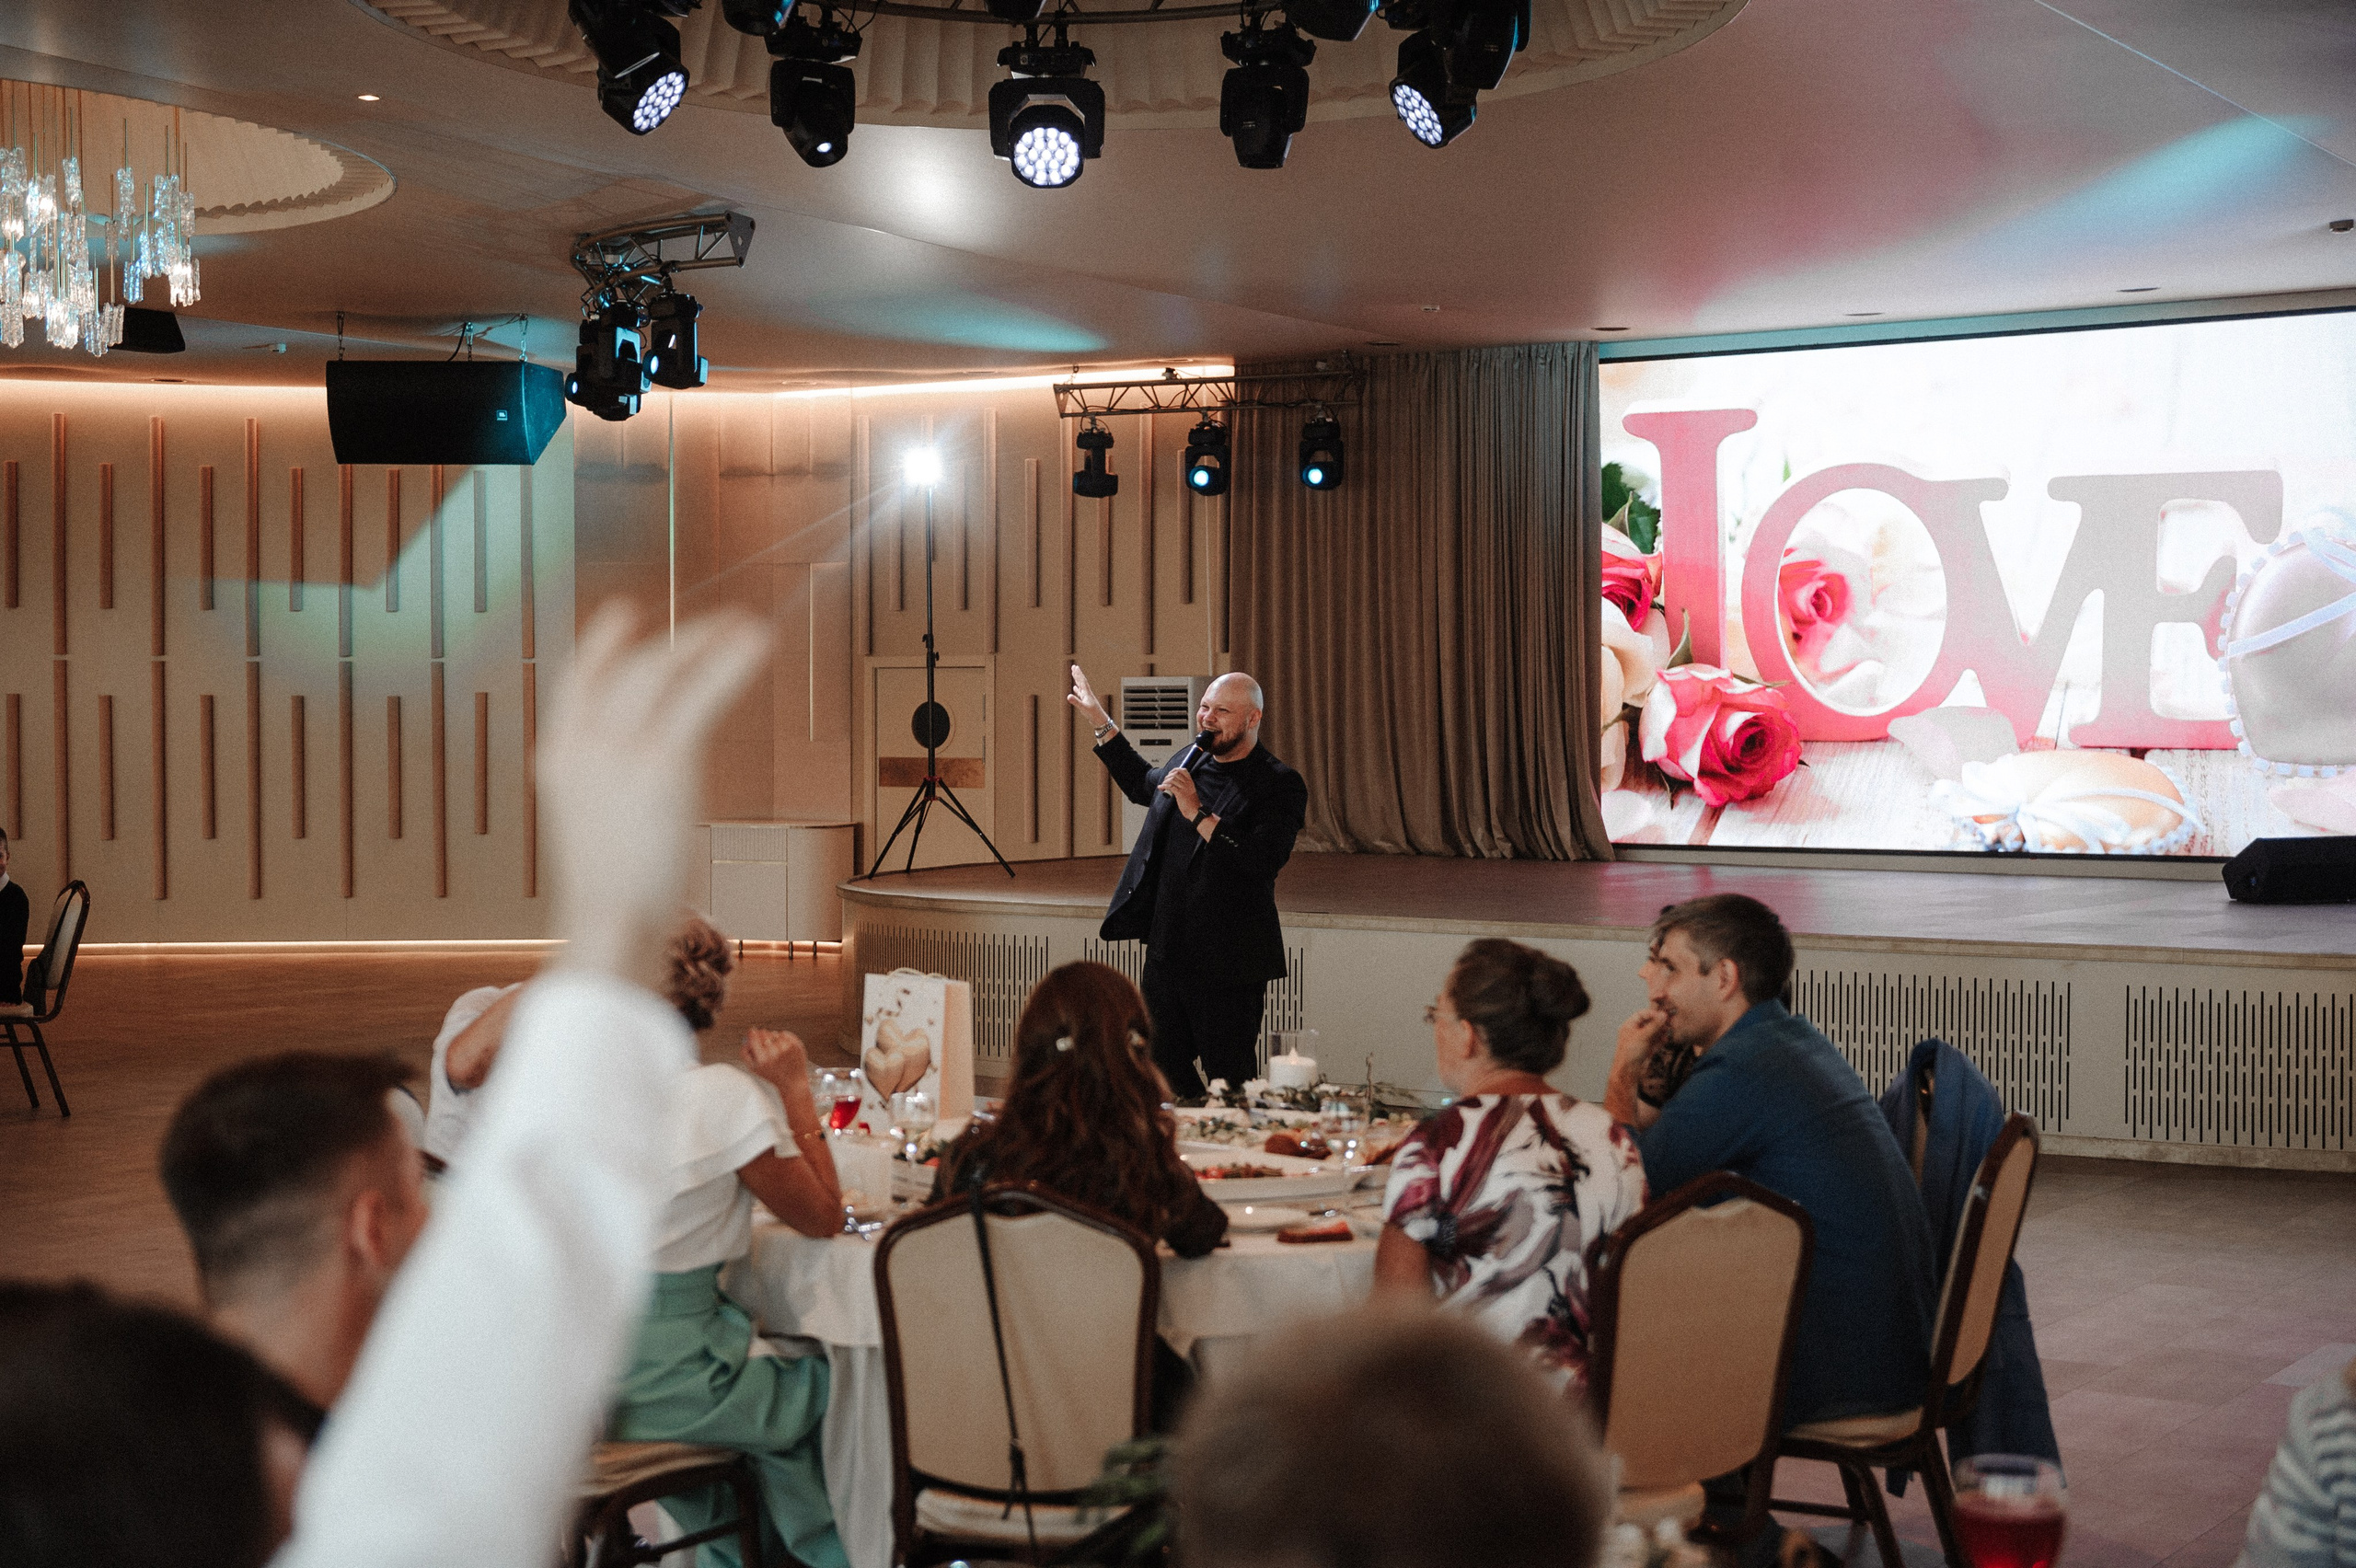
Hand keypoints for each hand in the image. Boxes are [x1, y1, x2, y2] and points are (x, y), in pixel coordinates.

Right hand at [542, 602, 770, 992]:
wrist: (610, 927)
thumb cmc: (614, 895)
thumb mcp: (600, 830)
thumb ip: (616, 790)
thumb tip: (655, 772)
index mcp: (559, 760)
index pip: (575, 682)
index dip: (600, 643)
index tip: (623, 611)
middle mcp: (582, 744)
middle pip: (633, 667)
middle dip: (681, 640)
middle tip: (721, 623)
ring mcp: (618, 748)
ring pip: (668, 670)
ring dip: (710, 641)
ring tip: (750, 628)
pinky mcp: (662, 760)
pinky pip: (701, 694)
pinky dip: (731, 664)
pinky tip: (756, 646)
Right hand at [744, 1027, 812, 1089]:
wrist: (793, 1082)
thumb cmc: (772, 1074)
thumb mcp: (754, 1068)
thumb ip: (745, 1054)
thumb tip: (744, 1039)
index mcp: (762, 1060)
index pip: (753, 1038)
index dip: (752, 1033)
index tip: (752, 1031)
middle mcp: (774, 1053)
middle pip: (763, 1033)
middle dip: (762, 1035)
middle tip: (764, 1039)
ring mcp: (786, 1048)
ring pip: (774, 1033)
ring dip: (773, 1038)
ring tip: (776, 1050)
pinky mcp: (795, 1045)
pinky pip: (784, 1034)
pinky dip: (783, 1038)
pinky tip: (784, 1048)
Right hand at [1067, 663, 1109, 730]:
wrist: (1100, 720)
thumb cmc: (1093, 714)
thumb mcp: (1083, 707)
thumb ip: (1076, 701)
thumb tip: (1068, 696)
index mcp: (1087, 693)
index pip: (1082, 681)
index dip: (1078, 674)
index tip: (1075, 667)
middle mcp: (1087, 694)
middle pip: (1082, 681)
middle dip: (1077, 674)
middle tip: (1074, 666)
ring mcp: (1086, 698)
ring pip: (1081, 686)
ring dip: (1077, 680)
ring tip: (1074, 674)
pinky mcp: (1086, 702)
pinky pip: (1080, 694)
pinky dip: (1077, 690)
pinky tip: (1075, 688)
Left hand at [1159, 766, 1200, 818]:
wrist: (1194, 810)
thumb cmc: (1191, 802)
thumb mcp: (1189, 790)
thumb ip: (1184, 785)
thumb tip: (1173, 782)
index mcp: (1190, 782)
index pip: (1183, 770)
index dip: (1175, 770)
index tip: (1170, 774)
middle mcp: (1187, 783)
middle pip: (1176, 774)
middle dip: (1168, 776)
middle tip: (1165, 781)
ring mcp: (1184, 788)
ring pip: (1172, 779)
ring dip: (1165, 781)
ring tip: (1163, 785)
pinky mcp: (1180, 794)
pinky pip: (1170, 786)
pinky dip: (1164, 786)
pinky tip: (1161, 788)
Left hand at [1612, 1006, 1669, 1076]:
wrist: (1628, 1072)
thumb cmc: (1630, 1053)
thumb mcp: (1643, 1036)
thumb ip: (1654, 1025)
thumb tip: (1663, 1015)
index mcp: (1628, 1026)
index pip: (1641, 1015)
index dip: (1652, 1014)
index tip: (1663, 1015)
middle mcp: (1634, 1033)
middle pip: (1648, 1024)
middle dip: (1658, 1023)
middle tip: (1669, 1023)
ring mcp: (1640, 1042)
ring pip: (1652, 1033)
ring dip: (1661, 1032)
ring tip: (1669, 1031)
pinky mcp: (1645, 1050)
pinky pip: (1654, 1043)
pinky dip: (1660, 1040)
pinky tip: (1666, 1039)